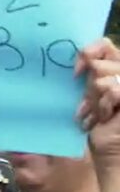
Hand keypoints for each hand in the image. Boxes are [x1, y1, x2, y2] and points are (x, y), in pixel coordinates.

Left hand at [76, 38, 119, 174]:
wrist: (111, 148)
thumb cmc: (99, 123)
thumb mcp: (90, 93)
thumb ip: (89, 73)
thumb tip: (79, 56)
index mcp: (116, 67)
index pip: (103, 44)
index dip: (87, 52)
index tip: (75, 73)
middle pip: (100, 63)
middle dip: (90, 88)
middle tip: (91, 106)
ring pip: (103, 79)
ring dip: (96, 101)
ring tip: (100, 115)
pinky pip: (114, 91)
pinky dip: (105, 106)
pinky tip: (106, 118)